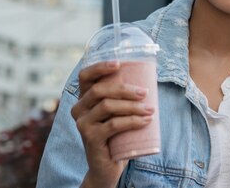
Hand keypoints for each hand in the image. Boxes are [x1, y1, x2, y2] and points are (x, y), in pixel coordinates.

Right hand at [71, 61, 153, 187]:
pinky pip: (113, 125)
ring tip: (150, 109)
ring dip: (132, 106)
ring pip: (108, 106)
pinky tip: (145, 121)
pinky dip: (132, 121)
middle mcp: (78, 109)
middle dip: (125, 89)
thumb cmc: (116, 134)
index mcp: (84, 98)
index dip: (100, 67)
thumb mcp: (117, 113)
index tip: (120, 64)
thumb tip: (151, 77)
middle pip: (100, 90)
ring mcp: (82, 124)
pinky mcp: (90, 138)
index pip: (85, 76)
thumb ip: (124, 97)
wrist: (107, 165)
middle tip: (145, 92)